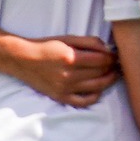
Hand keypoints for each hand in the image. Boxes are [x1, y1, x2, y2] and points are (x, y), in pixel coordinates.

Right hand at [5, 34, 119, 106]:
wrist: (23, 60)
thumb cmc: (47, 46)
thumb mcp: (68, 38)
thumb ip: (90, 42)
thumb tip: (109, 49)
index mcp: (71, 58)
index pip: (102, 60)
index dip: (112, 58)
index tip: (115, 56)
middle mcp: (69, 75)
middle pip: (101, 73)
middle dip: (112, 68)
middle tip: (116, 65)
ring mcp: (65, 88)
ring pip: (96, 87)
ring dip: (108, 81)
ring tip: (112, 75)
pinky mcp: (61, 97)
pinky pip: (84, 102)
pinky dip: (95, 96)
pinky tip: (98, 89)